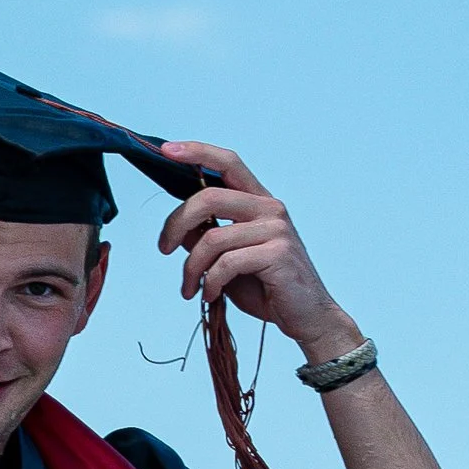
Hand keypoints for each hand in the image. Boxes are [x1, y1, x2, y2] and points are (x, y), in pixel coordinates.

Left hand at [156, 141, 355, 367]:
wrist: (305, 317)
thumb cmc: (265, 287)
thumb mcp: (226, 259)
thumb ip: (205, 237)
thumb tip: (176, 226)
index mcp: (258, 201)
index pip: (228, 163)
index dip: (197, 153)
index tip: (166, 150)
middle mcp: (269, 208)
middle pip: (208, 197)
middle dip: (175, 224)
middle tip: (163, 249)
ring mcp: (276, 229)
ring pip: (212, 238)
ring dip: (191, 268)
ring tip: (190, 288)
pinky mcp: (277, 254)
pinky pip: (227, 264)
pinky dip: (210, 283)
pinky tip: (209, 296)